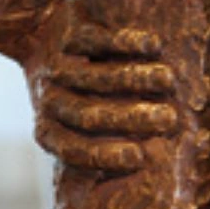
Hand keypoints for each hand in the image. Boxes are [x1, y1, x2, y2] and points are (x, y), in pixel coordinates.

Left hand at [27, 0, 178, 173]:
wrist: (40, 38)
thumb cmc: (77, 94)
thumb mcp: (76, 123)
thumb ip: (102, 142)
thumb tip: (149, 171)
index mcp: (48, 130)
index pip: (74, 149)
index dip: (106, 155)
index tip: (140, 157)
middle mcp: (48, 100)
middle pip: (89, 114)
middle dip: (132, 118)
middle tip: (170, 119)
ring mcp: (55, 68)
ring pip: (96, 77)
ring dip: (137, 78)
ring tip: (169, 80)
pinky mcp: (67, 37)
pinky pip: (96, 41)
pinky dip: (127, 43)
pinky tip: (154, 45)